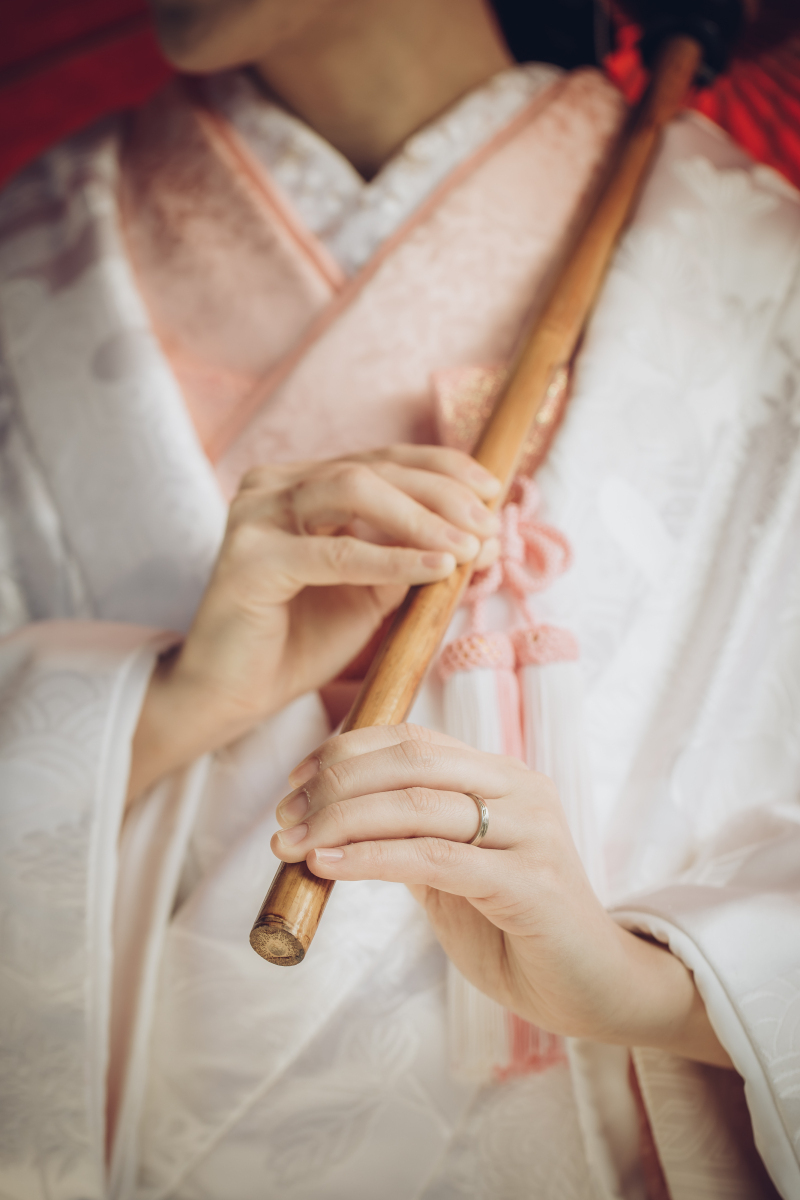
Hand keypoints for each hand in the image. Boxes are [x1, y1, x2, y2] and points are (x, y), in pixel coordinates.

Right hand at [127, 447, 499, 803]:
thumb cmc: (299, 641)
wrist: (233, 695)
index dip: (441, 469)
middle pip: (372, 469)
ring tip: (469, 546)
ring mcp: (255, 516)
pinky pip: (333, 553)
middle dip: (441, 493)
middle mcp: (274, 487)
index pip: (381, 460)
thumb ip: (412, 557)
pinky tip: (436, 568)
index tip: (493, 490)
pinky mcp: (249, 560)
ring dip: (421, 518)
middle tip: (488, 524)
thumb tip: (481, 536)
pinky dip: (391, 558)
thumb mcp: (372, 591)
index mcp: (301, 485)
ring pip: (353, 491)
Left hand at [271, 724, 731, 1066]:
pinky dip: (374, 857)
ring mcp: (532, 832)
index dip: (348, 750)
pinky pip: (437, 859)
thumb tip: (331, 820)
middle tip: (285, 816)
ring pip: (420, 805)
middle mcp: (521, 790)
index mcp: (502, 778)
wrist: (593, 991)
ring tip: (293, 843)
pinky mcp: (532, 883)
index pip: (415, 740)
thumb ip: (410, 839)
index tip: (295, 781)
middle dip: (336, 783)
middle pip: (412, 761)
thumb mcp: (453, 874)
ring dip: (343, 820)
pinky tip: (330, 866)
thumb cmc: (516, 931)